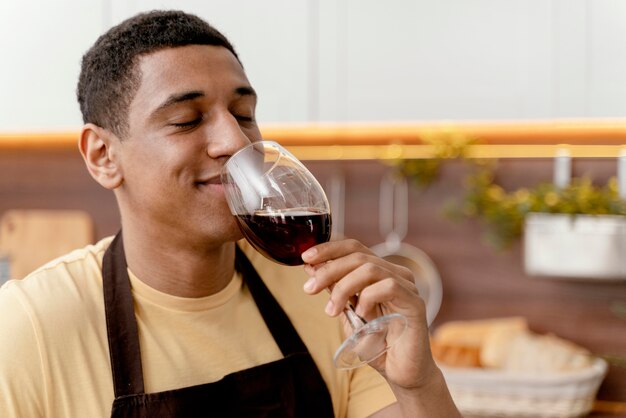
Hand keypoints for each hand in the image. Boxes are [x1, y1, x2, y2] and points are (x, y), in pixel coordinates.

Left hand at [301, 239, 438, 389]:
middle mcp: (395, 273)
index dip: (329, 249)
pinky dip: (367, 298)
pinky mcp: (415, 302)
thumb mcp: (349, 313)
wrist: (401, 372)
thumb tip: (313, 268)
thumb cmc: (377, 343)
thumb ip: (335, 291)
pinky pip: (388, 286)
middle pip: (358, 255)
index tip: (306, 259)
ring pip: (370, 268)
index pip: (354, 248)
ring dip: (343, 287)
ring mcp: (407, 286)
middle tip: (310, 289)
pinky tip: (360, 314)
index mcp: (381, 272)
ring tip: (331, 310)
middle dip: (329, 270)